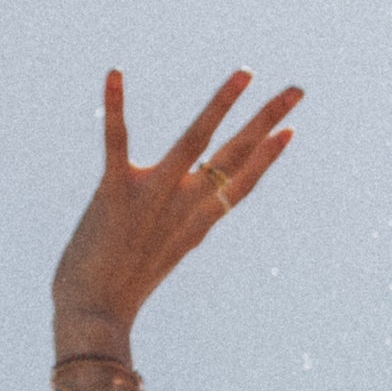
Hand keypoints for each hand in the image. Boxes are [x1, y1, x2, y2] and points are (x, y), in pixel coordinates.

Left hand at [52, 69, 301, 352]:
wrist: (93, 317)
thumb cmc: (118, 290)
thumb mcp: (159, 256)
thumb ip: (173, 231)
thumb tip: (181, 225)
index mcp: (195, 223)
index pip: (242, 185)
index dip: (267, 157)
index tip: (290, 132)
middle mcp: (182, 207)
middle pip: (236, 157)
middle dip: (268, 120)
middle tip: (298, 89)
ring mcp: (152, 198)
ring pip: (194, 142)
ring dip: (222, 104)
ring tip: (246, 73)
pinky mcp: (115, 192)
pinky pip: (116, 141)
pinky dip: (115, 107)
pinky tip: (114, 74)